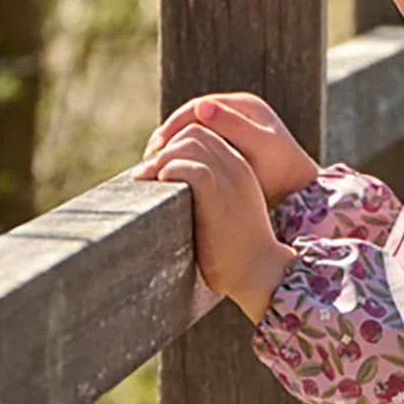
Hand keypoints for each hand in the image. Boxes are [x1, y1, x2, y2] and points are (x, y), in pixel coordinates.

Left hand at [130, 123, 295, 322]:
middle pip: (193, 133)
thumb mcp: (226, 210)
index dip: (173, 143)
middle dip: (163, 148)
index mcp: (239, 167)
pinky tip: (160, 189)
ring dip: (160, 160)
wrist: (259, 271)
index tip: (156, 166)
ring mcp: (229, 179)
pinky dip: (168, 172)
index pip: (203, 133)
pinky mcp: (218, 196)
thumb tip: (171, 184)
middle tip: (145, 174)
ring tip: (146, 181)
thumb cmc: (235, 249)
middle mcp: (236, 167)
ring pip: (188, 145)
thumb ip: (208, 192)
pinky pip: (189, 168)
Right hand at [137, 92, 319, 207]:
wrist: (300, 189)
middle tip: (149, 156)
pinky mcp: (231, 144)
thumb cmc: (282, 170)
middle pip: (192, 118)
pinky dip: (184, 155)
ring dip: (173, 146)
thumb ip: (233, 127)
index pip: (198, 108)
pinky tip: (173, 170)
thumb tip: (201, 107)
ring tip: (155, 164)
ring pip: (194, 132)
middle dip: (168, 135)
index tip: (158, 146)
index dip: (174, 125)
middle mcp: (238, 111)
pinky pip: (201, 145)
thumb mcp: (259, 148)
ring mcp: (234, 127)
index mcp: (244, 105)